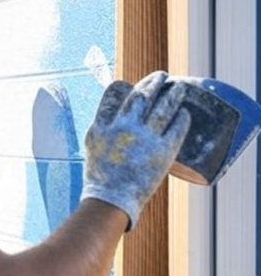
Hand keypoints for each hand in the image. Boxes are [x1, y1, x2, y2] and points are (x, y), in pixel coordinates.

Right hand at [81, 71, 190, 229]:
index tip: (129, 82)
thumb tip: (110, 112)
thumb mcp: (92, 145)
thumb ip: (101, 126)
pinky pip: (176, 128)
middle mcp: (124, 128)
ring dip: (173, 95)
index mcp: (105, 126)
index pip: (114, 96)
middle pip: (143, 96)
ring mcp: (144, 139)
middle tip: (162, 76)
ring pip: (163, 108)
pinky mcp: (162, 151)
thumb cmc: (100, 174)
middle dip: (154, 83)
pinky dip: (181, 118)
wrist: (110, 199)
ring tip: (179, 87)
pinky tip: (184, 113)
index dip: (124, 86)